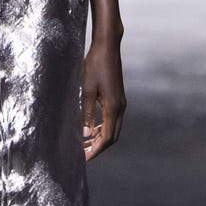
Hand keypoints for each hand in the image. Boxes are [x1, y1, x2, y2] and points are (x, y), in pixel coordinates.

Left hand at [81, 38, 125, 160]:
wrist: (107, 47)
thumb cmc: (95, 65)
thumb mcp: (86, 89)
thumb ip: (86, 112)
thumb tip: (85, 133)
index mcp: (113, 107)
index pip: (107, 137)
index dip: (96, 150)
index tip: (84, 158)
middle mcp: (120, 107)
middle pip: (113, 136)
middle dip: (99, 147)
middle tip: (84, 154)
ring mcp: (121, 103)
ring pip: (114, 128)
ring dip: (101, 138)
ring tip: (85, 144)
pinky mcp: (118, 98)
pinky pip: (113, 119)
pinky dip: (103, 128)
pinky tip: (92, 128)